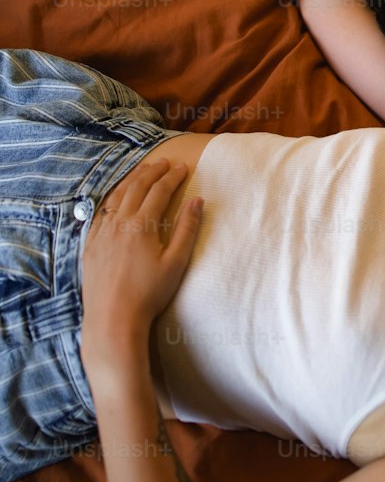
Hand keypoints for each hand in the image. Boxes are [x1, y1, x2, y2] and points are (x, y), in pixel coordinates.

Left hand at [81, 158, 202, 344]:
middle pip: (137, 188)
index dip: (173, 177)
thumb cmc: (149, 294)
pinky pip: (100, 214)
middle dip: (152, 172)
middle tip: (164, 162)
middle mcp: (119, 223)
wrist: (113, 319)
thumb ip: (187, 229)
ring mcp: (102, 234)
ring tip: (142, 172)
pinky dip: (111, 200)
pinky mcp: (91, 246)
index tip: (183, 167)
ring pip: (116, 197)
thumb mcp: (176, 262)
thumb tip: (197, 201)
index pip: (160, 191)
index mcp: (142, 225)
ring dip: (132, 181)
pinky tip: (115, 200)